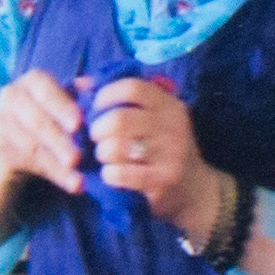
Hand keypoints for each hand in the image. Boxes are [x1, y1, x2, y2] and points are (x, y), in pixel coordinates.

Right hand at [0, 69, 88, 196]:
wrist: (14, 148)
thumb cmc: (49, 118)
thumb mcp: (62, 103)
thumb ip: (76, 95)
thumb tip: (91, 84)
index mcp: (31, 82)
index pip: (45, 90)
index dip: (62, 107)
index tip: (79, 124)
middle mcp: (11, 97)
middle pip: (38, 121)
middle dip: (60, 140)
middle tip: (79, 157)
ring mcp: (1, 124)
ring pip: (33, 146)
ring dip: (58, 163)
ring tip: (80, 177)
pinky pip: (29, 164)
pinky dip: (54, 176)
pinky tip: (74, 185)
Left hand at [87, 76, 226, 242]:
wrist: (194, 191)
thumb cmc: (163, 150)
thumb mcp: (152, 119)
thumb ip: (121, 99)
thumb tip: (80, 83)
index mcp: (169, 105)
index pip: (132, 87)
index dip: (106, 95)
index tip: (96, 109)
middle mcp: (173, 125)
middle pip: (119, 119)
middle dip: (97, 129)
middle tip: (96, 139)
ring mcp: (171, 153)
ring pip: (116, 147)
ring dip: (101, 153)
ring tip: (104, 158)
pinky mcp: (164, 179)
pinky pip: (121, 174)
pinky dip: (108, 174)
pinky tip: (111, 175)